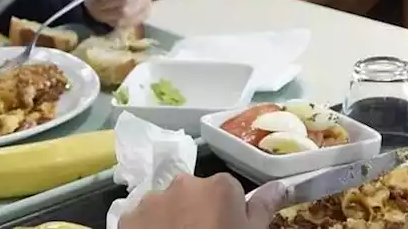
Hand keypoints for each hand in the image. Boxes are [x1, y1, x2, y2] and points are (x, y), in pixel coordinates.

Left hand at [119, 174, 282, 228]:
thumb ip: (263, 207)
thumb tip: (280, 185)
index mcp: (219, 185)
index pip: (228, 190)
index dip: (227, 211)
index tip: (226, 228)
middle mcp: (185, 183)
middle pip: (194, 194)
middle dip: (196, 211)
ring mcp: (152, 200)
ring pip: (165, 205)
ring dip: (171, 219)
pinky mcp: (127, 219)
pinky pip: (141, 220)